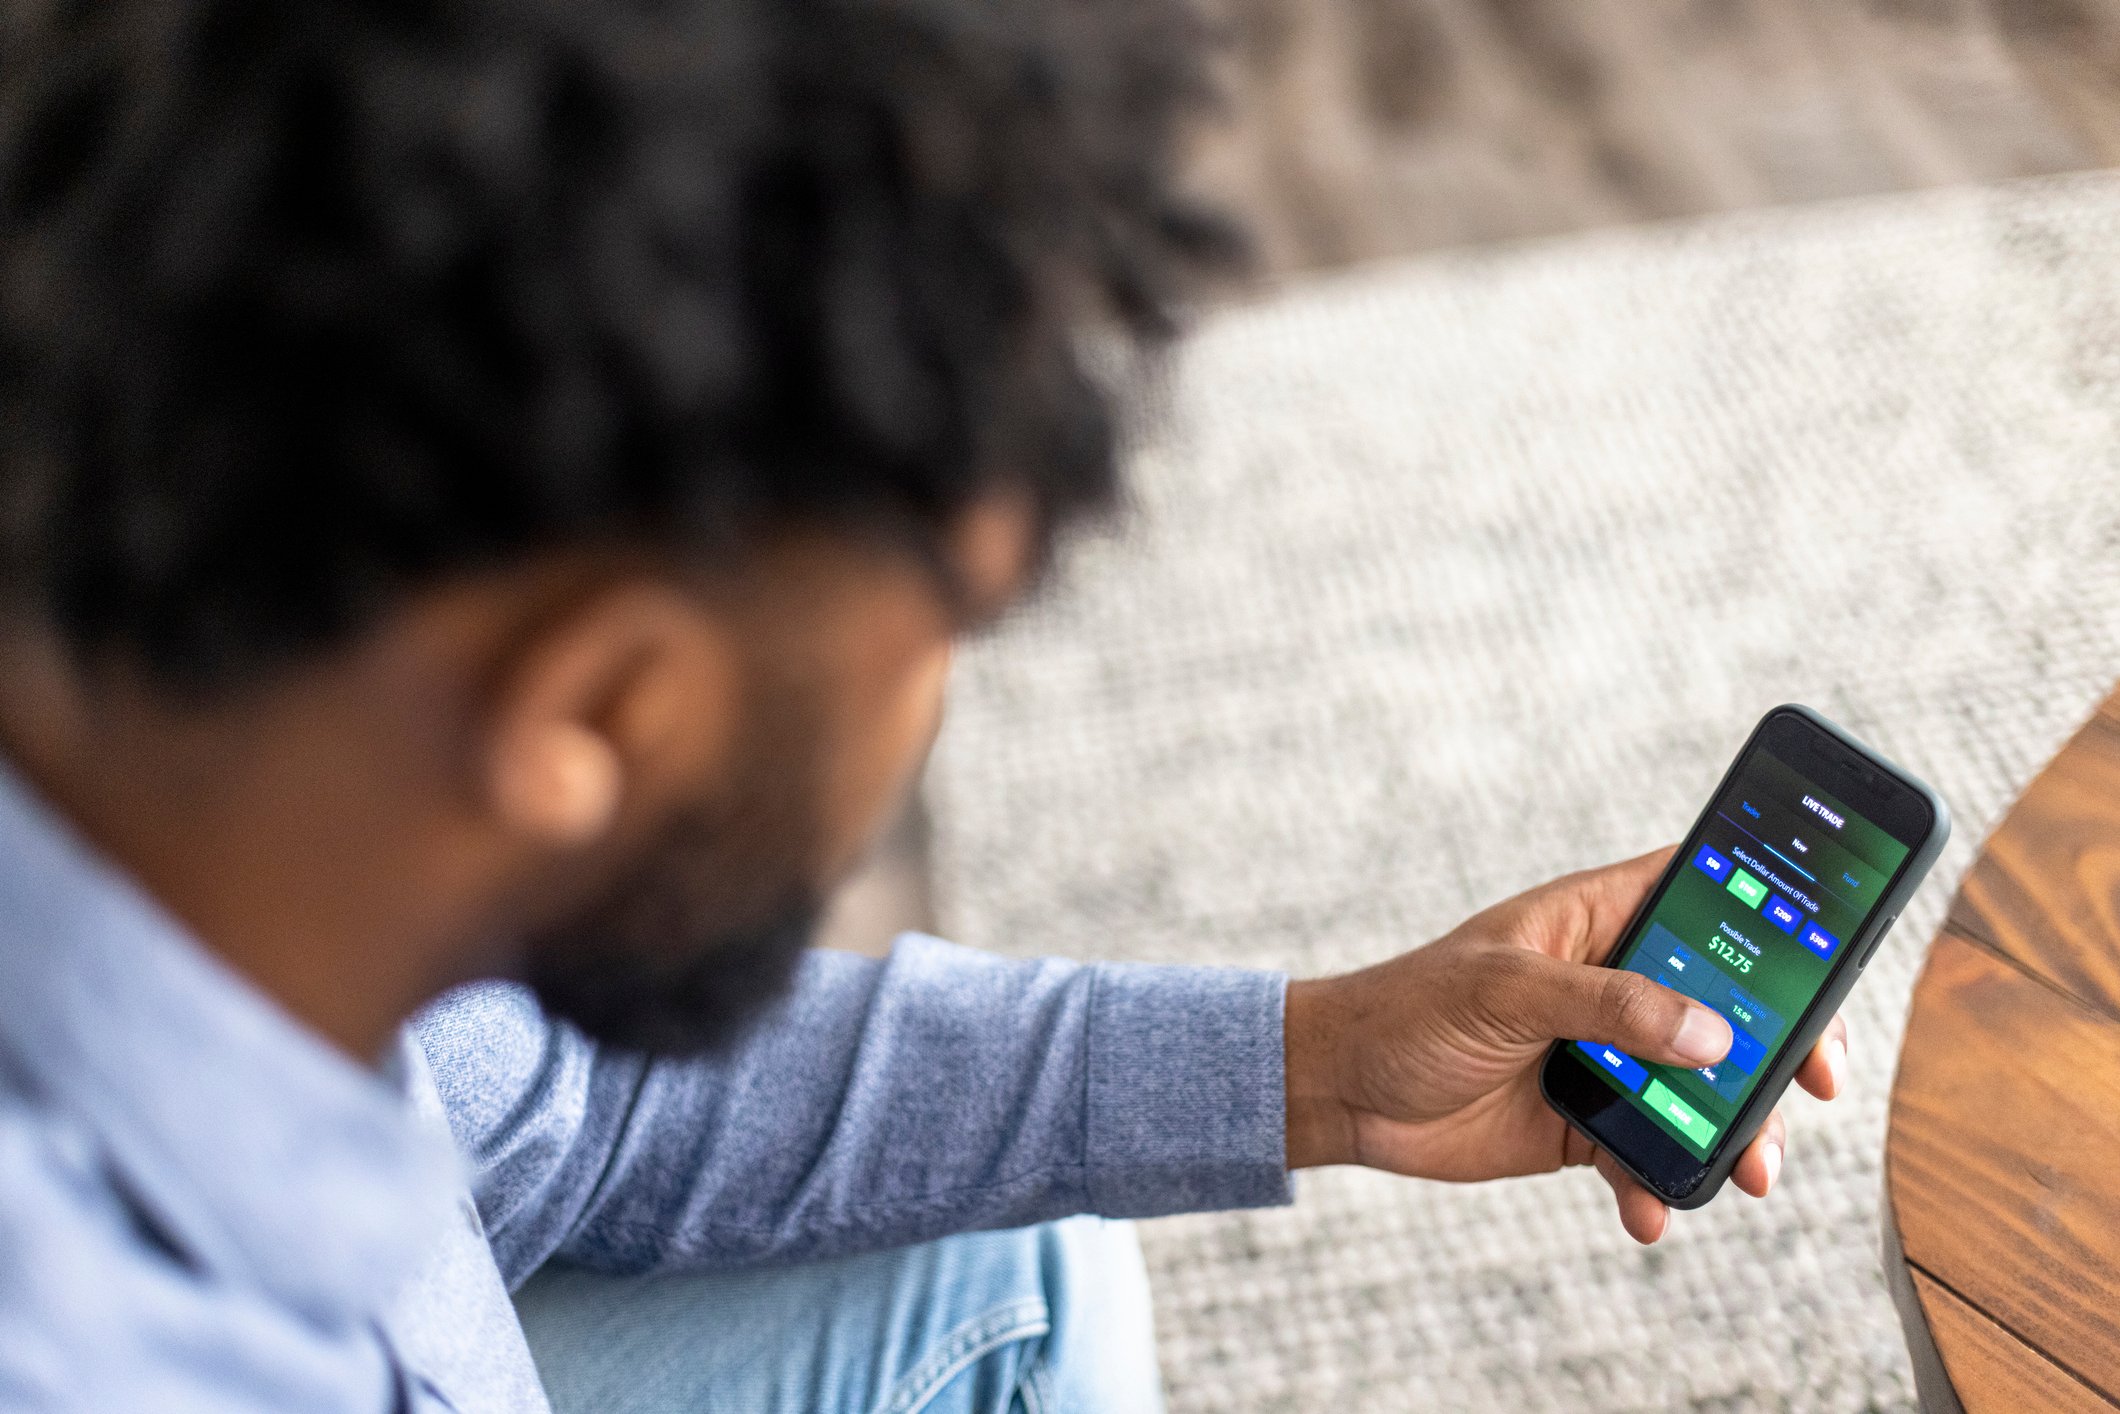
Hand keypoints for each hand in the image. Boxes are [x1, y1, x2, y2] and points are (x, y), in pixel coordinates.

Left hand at [1283, 849, 1850, 1242]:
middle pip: (1729, 1004)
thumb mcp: (1507, 990)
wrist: (1345, 1092)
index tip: (1830, 959)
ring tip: (1751, 1174)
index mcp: (1599, 921)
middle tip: (1819, 1086)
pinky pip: (1647, 1155)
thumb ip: (1608, 1006)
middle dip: (1782, 1046)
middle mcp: (1615, 985)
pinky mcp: (1585, 1124)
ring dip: (1737, 1132)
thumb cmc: (1411, 1008)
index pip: (1707, 893)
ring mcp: (1606, 1056)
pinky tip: (1651, 1210)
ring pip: (1702, 1089)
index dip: (1776, 917)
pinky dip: (1659, 1185)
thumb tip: (1713, 1035)